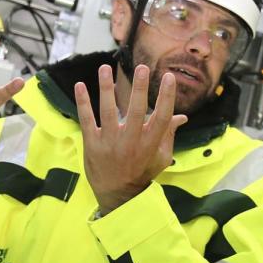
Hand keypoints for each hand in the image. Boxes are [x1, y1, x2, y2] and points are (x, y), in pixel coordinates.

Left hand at [74, 63, 187, 213]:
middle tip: (142, 68)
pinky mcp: (92, 144)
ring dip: (106, 89)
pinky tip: (80, 85)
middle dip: (140, 88)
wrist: (117, 194)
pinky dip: (83, 102)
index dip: (167, 97)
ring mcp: (110, 143)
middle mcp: (131, 142)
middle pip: (137, 111)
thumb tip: (182, 116)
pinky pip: (86, 120)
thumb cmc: (142, 172)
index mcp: (150, 144)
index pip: (162, 117)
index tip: (169, 77)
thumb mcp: (161, 157)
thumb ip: (169, 134)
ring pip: (108, 111)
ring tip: (105, 68)